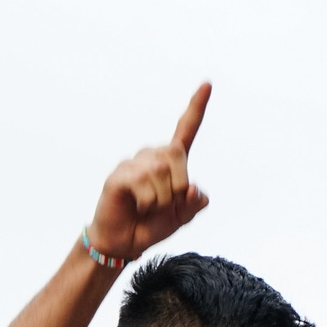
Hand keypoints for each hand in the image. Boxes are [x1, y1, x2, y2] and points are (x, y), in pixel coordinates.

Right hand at [89, 84, 211, 259]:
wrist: (123, 242)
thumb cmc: (150, 225)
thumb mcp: (181, 216)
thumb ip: (194, 203)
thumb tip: (193, 190)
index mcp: (169, 161)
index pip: (185, 129)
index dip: (196, 108)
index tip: (207, 84)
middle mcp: (151, 156)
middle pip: (176, 153)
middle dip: (177, 184)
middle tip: (165, 203)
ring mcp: (133, 164)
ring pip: (160, 171)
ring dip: (161, 198)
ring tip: (148, 207)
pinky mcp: (119, 175)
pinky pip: (142, 181)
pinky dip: (147, 201)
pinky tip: (138, 206)